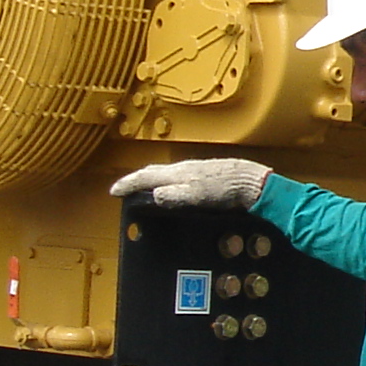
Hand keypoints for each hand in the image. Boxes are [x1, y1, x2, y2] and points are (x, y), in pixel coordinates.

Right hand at [109, 160, 269, 209]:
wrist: (251, 181)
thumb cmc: (227, 187)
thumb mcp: (197, 196)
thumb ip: (175, 196)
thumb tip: (153, 195)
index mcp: (178, 173)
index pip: (146, 177)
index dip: (128, 184)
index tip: (114, 191)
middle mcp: (183, 169)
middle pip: (154, 173)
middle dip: (137, 180)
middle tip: (125, 188)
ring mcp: (194, 171)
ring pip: (166, 174)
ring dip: (152, 180)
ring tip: (144, 188)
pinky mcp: (205, 175)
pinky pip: (178, 177)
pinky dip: (167, 182)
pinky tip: (173, 189)